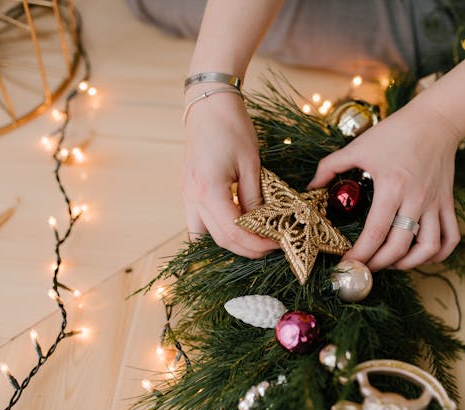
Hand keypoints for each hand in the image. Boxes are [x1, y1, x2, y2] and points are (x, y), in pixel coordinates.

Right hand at [183, 85, 277, 256]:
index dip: (256, 244)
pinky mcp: (188, 191)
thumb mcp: (250, 163)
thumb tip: (262, 223)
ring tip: (254, 239)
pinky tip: (237, 226)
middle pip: (219, 239)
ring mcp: (187, 195)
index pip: (233, 232)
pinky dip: (217, 230)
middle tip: (270, 246)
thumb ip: (254, 197)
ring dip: (230, 242)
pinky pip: (199, 222)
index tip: (276, 245)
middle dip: (246, 248)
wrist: (209, 106)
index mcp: (209, 190)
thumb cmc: (231, 128)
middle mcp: (193, 197)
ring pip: (204, 235)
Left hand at [308, 98, 462, 270]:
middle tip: (363, 267)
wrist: (436, 119)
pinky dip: (438, 254)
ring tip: (391, 263)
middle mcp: (416, 199)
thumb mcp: (358, 147)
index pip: (374, 233)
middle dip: (378, 264)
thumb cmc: (394, 132)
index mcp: (392, 187)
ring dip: (409, 263)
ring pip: (429, 248)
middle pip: (398, 247)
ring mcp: (435, 203)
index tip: (346, 264)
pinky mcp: (448, 202)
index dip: (359, 254)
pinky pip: (451, 237)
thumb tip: (311, 187)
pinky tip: (421, 256)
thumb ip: (331, 167)